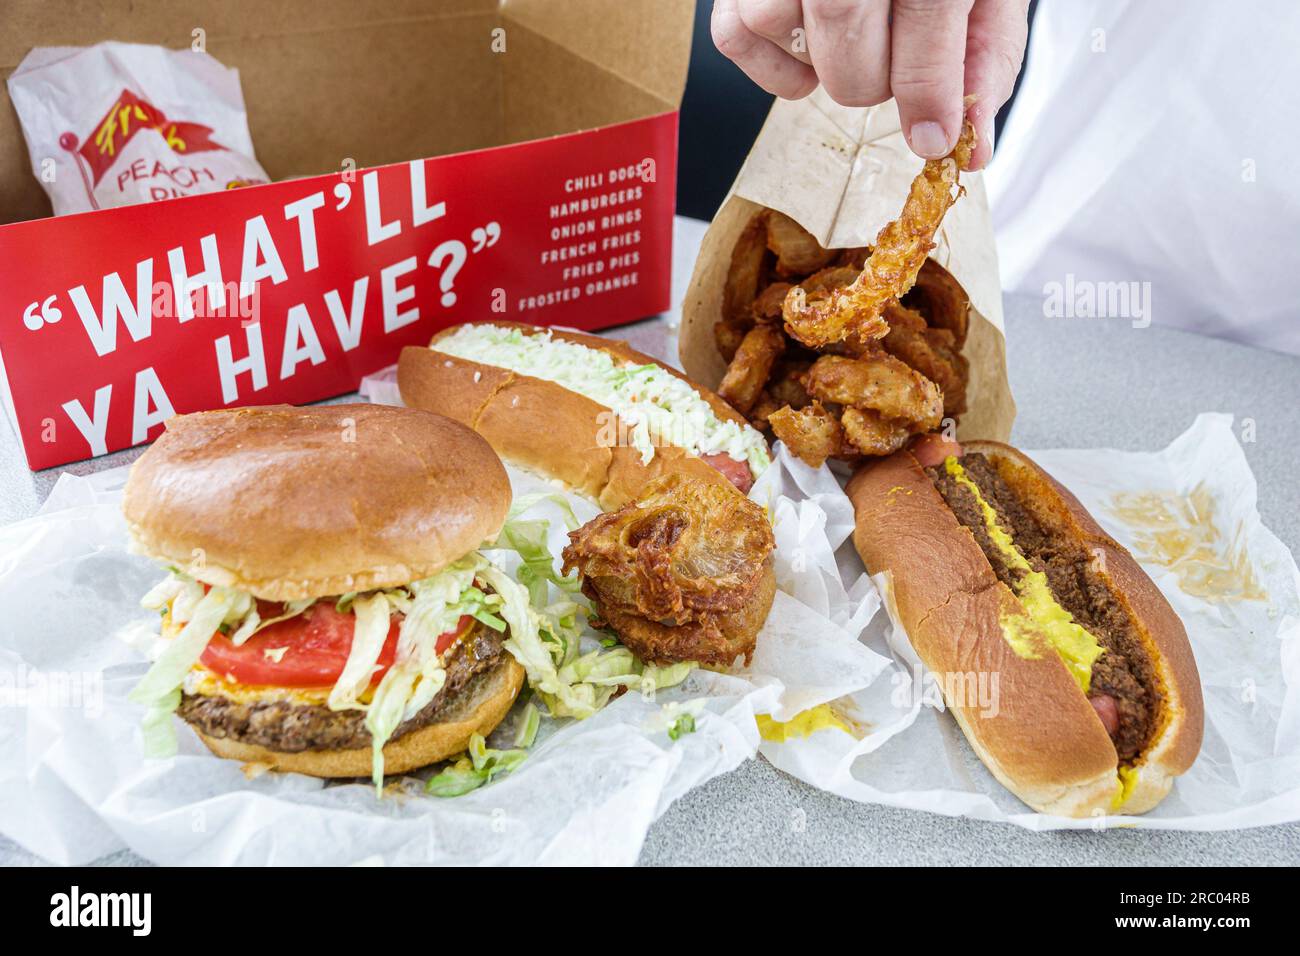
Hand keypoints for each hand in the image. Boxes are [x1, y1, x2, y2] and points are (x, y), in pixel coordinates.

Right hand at [710, 0, 1029, 168]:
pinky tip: (809, 44)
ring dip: (819, 63)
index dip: (929, 90)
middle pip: (844, 44)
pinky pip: (734, 35)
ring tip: (852, 36)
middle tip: (891, 64)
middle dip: (872, 83)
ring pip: (780, 31)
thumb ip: (985, 55)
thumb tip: (971, 142)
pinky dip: (770, 62)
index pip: (925, 13)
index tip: (932, 135)